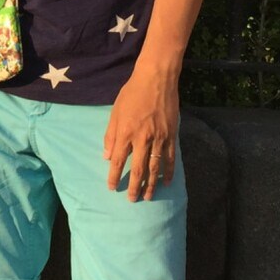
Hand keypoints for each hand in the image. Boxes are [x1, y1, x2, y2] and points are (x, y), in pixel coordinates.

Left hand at [103, 67, 177, 201]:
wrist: (156, 79)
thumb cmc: (132, 94)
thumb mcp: (115, 112)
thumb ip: (111, 135)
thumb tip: (108, 156)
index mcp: (126, 133)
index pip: (119, 161)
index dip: (114, 176)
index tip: (112, 188)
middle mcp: (143, 138)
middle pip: (138, 168)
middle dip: (134, 186)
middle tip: (132, 199)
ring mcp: (159, 138)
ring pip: (155, 167)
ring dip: (151, 184)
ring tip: (148, 196)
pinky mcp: (171, 135)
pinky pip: (170, 158)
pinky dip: (168, 171)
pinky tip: (166, 182)